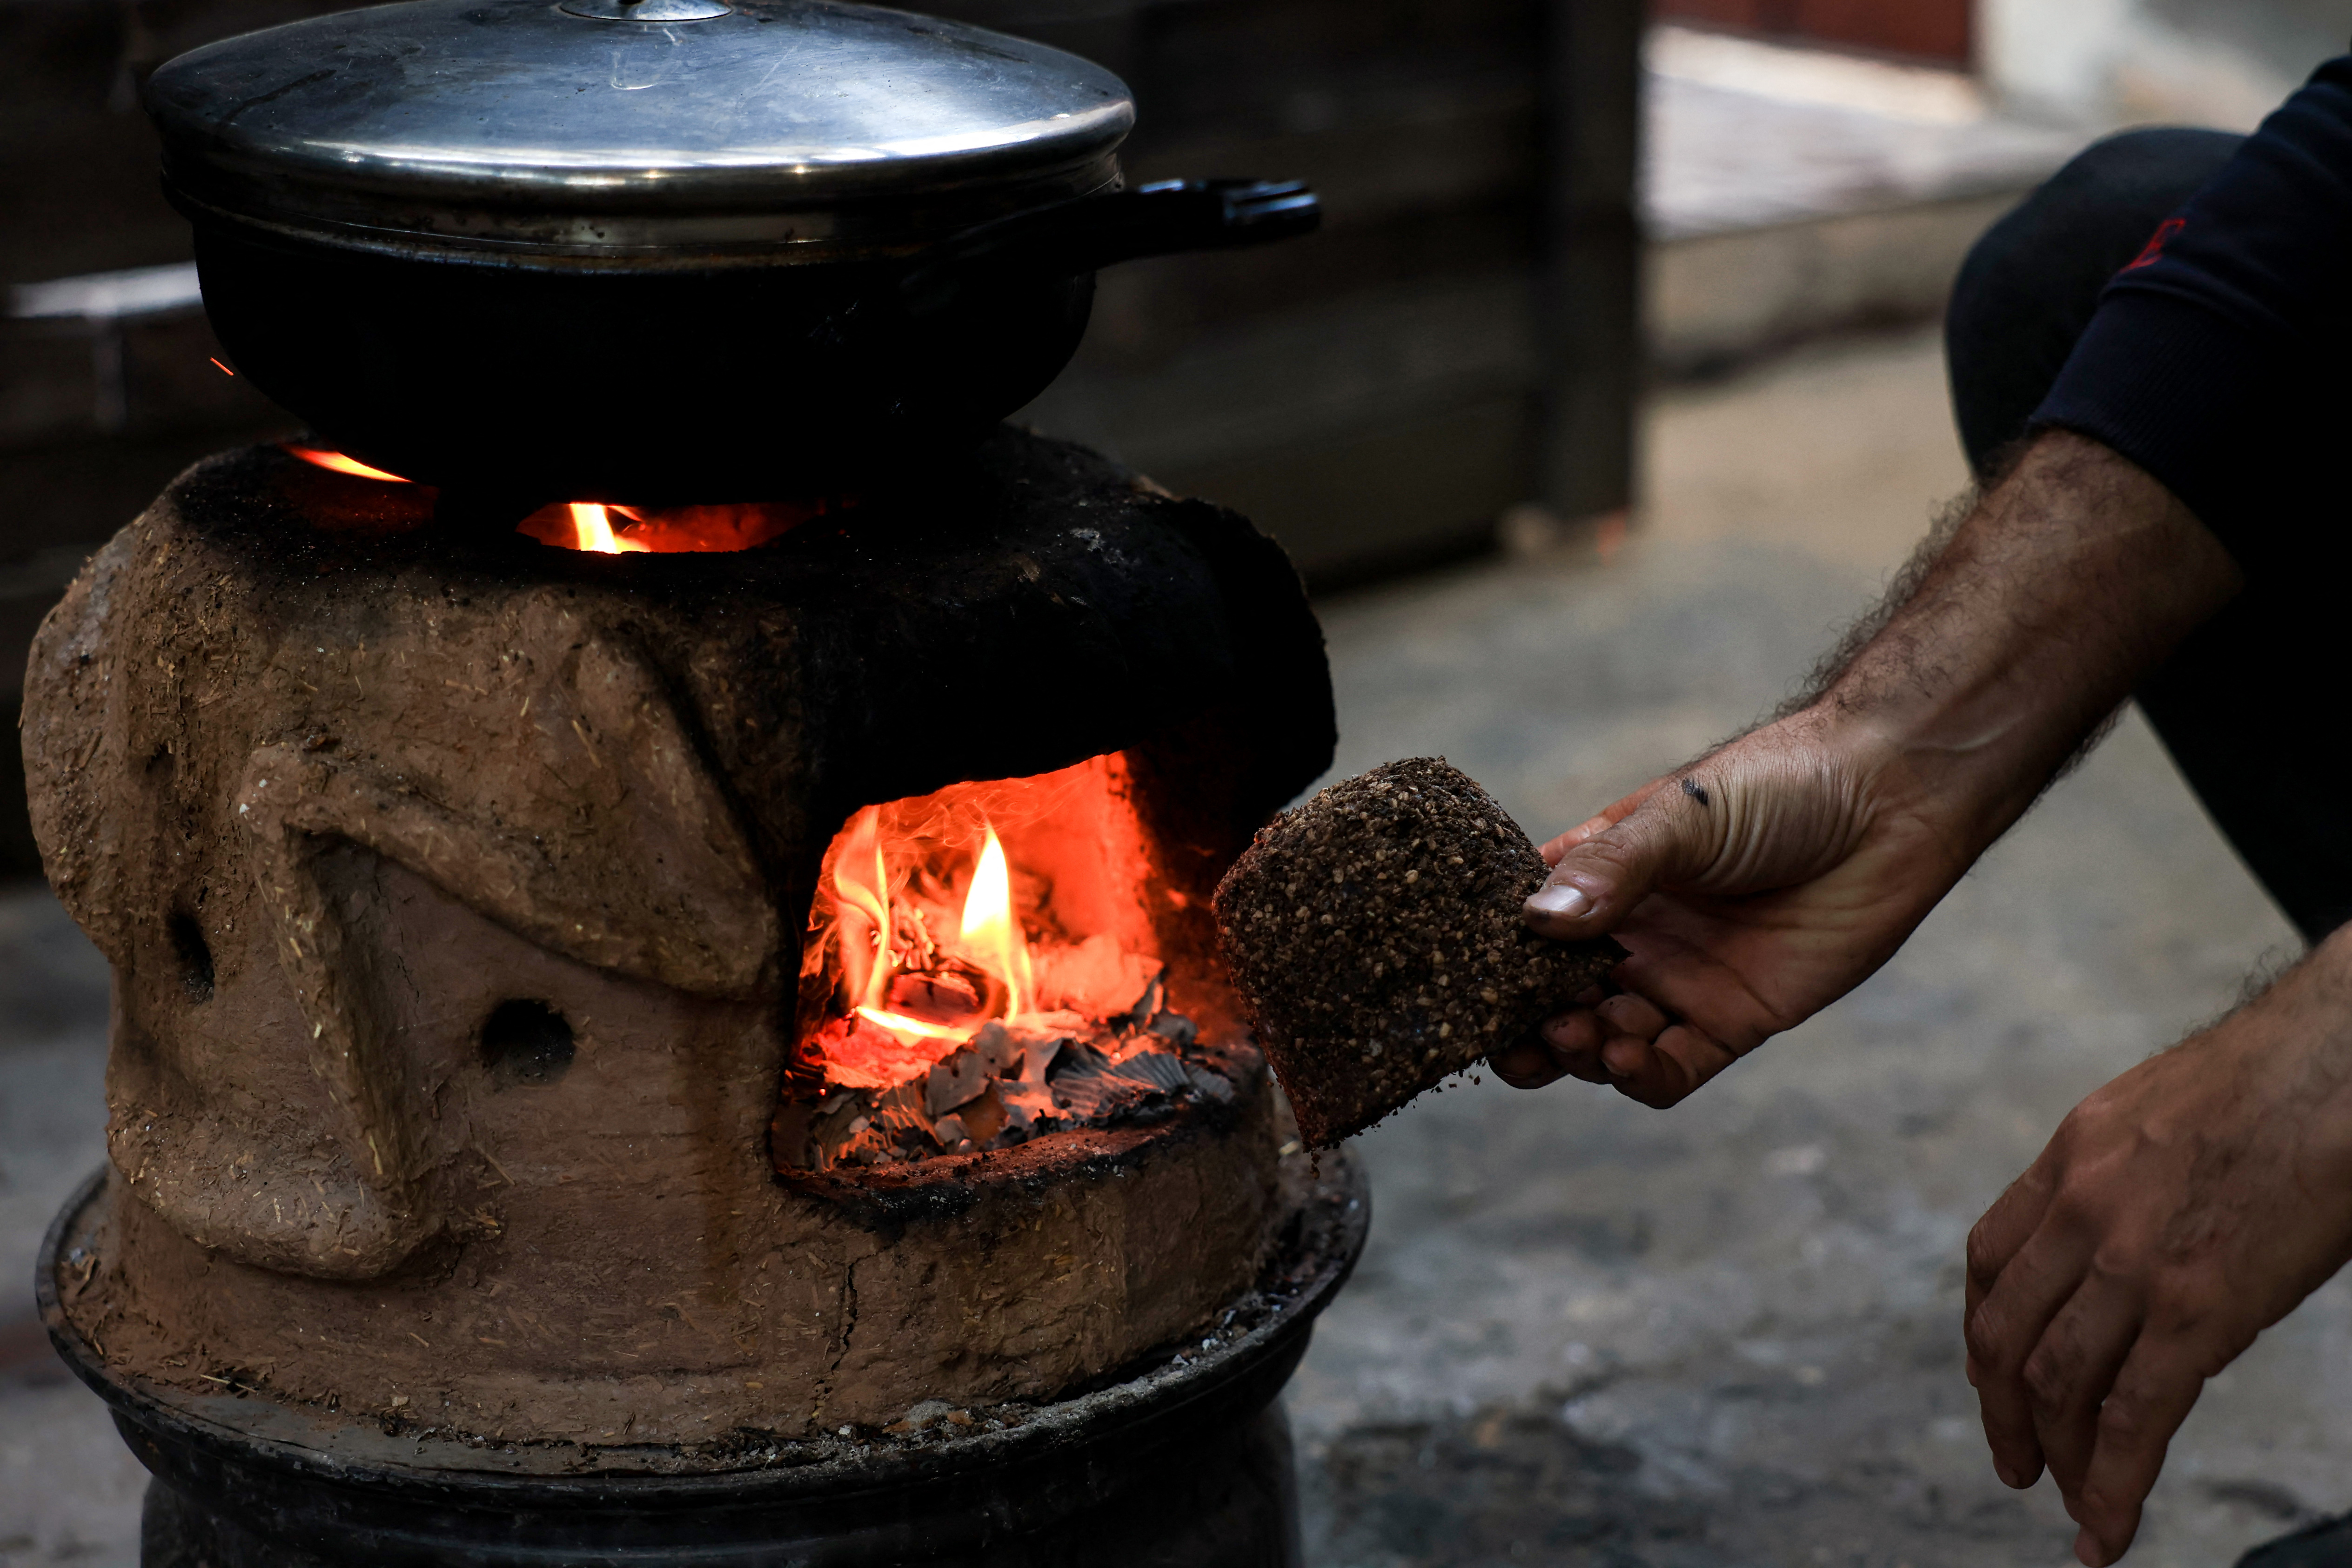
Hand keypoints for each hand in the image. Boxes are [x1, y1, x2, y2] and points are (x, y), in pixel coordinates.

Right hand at [1492, 709, 1969, 1105]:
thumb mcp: (1680, 817)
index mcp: (1601, 878)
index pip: (1523, 929)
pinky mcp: (1733, 1021)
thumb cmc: (1779, 786)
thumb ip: (1611, 870)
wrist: (1889, 801)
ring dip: (1580, 1051)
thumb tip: (1535, 924)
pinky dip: (1640, 1075)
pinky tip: (1627, 1059)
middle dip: (1525, 1026)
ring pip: (1603, 1040)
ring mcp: (1678, 982)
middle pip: (1552, 1000)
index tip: (1461, 984)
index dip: (1489, 961)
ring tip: (1583, 1035)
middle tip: (1517, 1036)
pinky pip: (1672, 1069)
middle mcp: (1630, 936)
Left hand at [1964, 938, 2351, 1565]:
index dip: (1982, 1329)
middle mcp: (2080, 1211)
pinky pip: (2134, 1417)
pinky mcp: (2198, 1309)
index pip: (1988, 1260)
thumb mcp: (2150, 1112)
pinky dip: (2112, 1484)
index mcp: (2068, 1159)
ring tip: (2069, 1501)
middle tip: (2016, 1463)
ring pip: (2058, 1385)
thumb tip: (2116, 1234)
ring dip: (2057, 1456)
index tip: (1990, 1375)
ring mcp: (2133, 1263)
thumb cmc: (2268, 1085)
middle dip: (2002, 1411)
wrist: (2333, 1063)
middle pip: (2005, 1334)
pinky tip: (2106, 1528)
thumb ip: (2116, 1176)